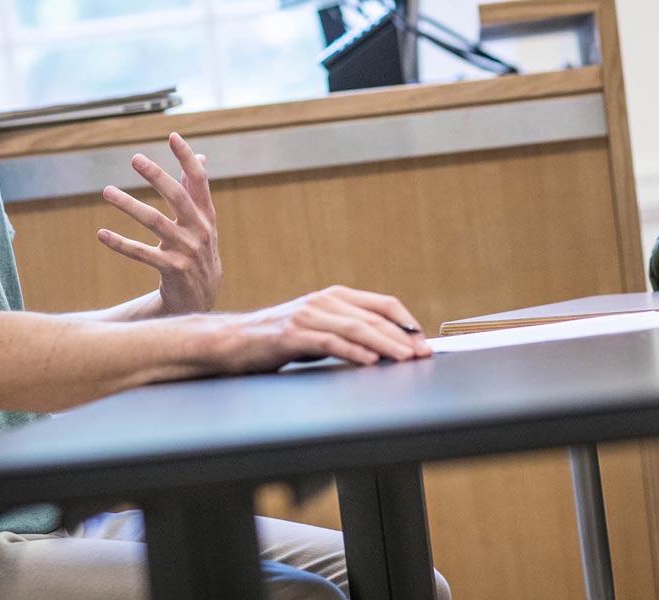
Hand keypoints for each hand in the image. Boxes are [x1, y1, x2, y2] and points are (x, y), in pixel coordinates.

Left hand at [98, 133, 220, 314]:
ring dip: (129, 204)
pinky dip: (120, 243)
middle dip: (157, 175)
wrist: (202, 298)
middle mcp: (200, 230)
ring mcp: (186, 250)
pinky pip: (141, 254)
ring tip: (107, 191)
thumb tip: (199, 157)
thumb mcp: (203, 222)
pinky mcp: (171, 270)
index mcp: (207, 215)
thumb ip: (196, 192)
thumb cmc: (198, 251)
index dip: (187, 158)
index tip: (172, 136)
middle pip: (177, 196)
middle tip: (135, 158)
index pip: (199, 180)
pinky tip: (101, 234)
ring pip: (154, 222)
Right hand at [211, 286, 431, 370]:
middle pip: (373, 317)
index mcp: (335, 296)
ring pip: (356, 328)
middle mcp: (324, 301)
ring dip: (385, 344)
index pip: (383, 303)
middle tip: (423, 354)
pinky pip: (329, 342)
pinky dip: (353, 351)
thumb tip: (388, 347)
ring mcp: (307, 316)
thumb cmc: (279, 339)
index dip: (407, 321)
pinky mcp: (292, 334)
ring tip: (404, 358)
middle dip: (402, 337)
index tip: (424, 340)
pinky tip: (369, 361)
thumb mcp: (320, 329)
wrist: (234, 341)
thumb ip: (348, 332)